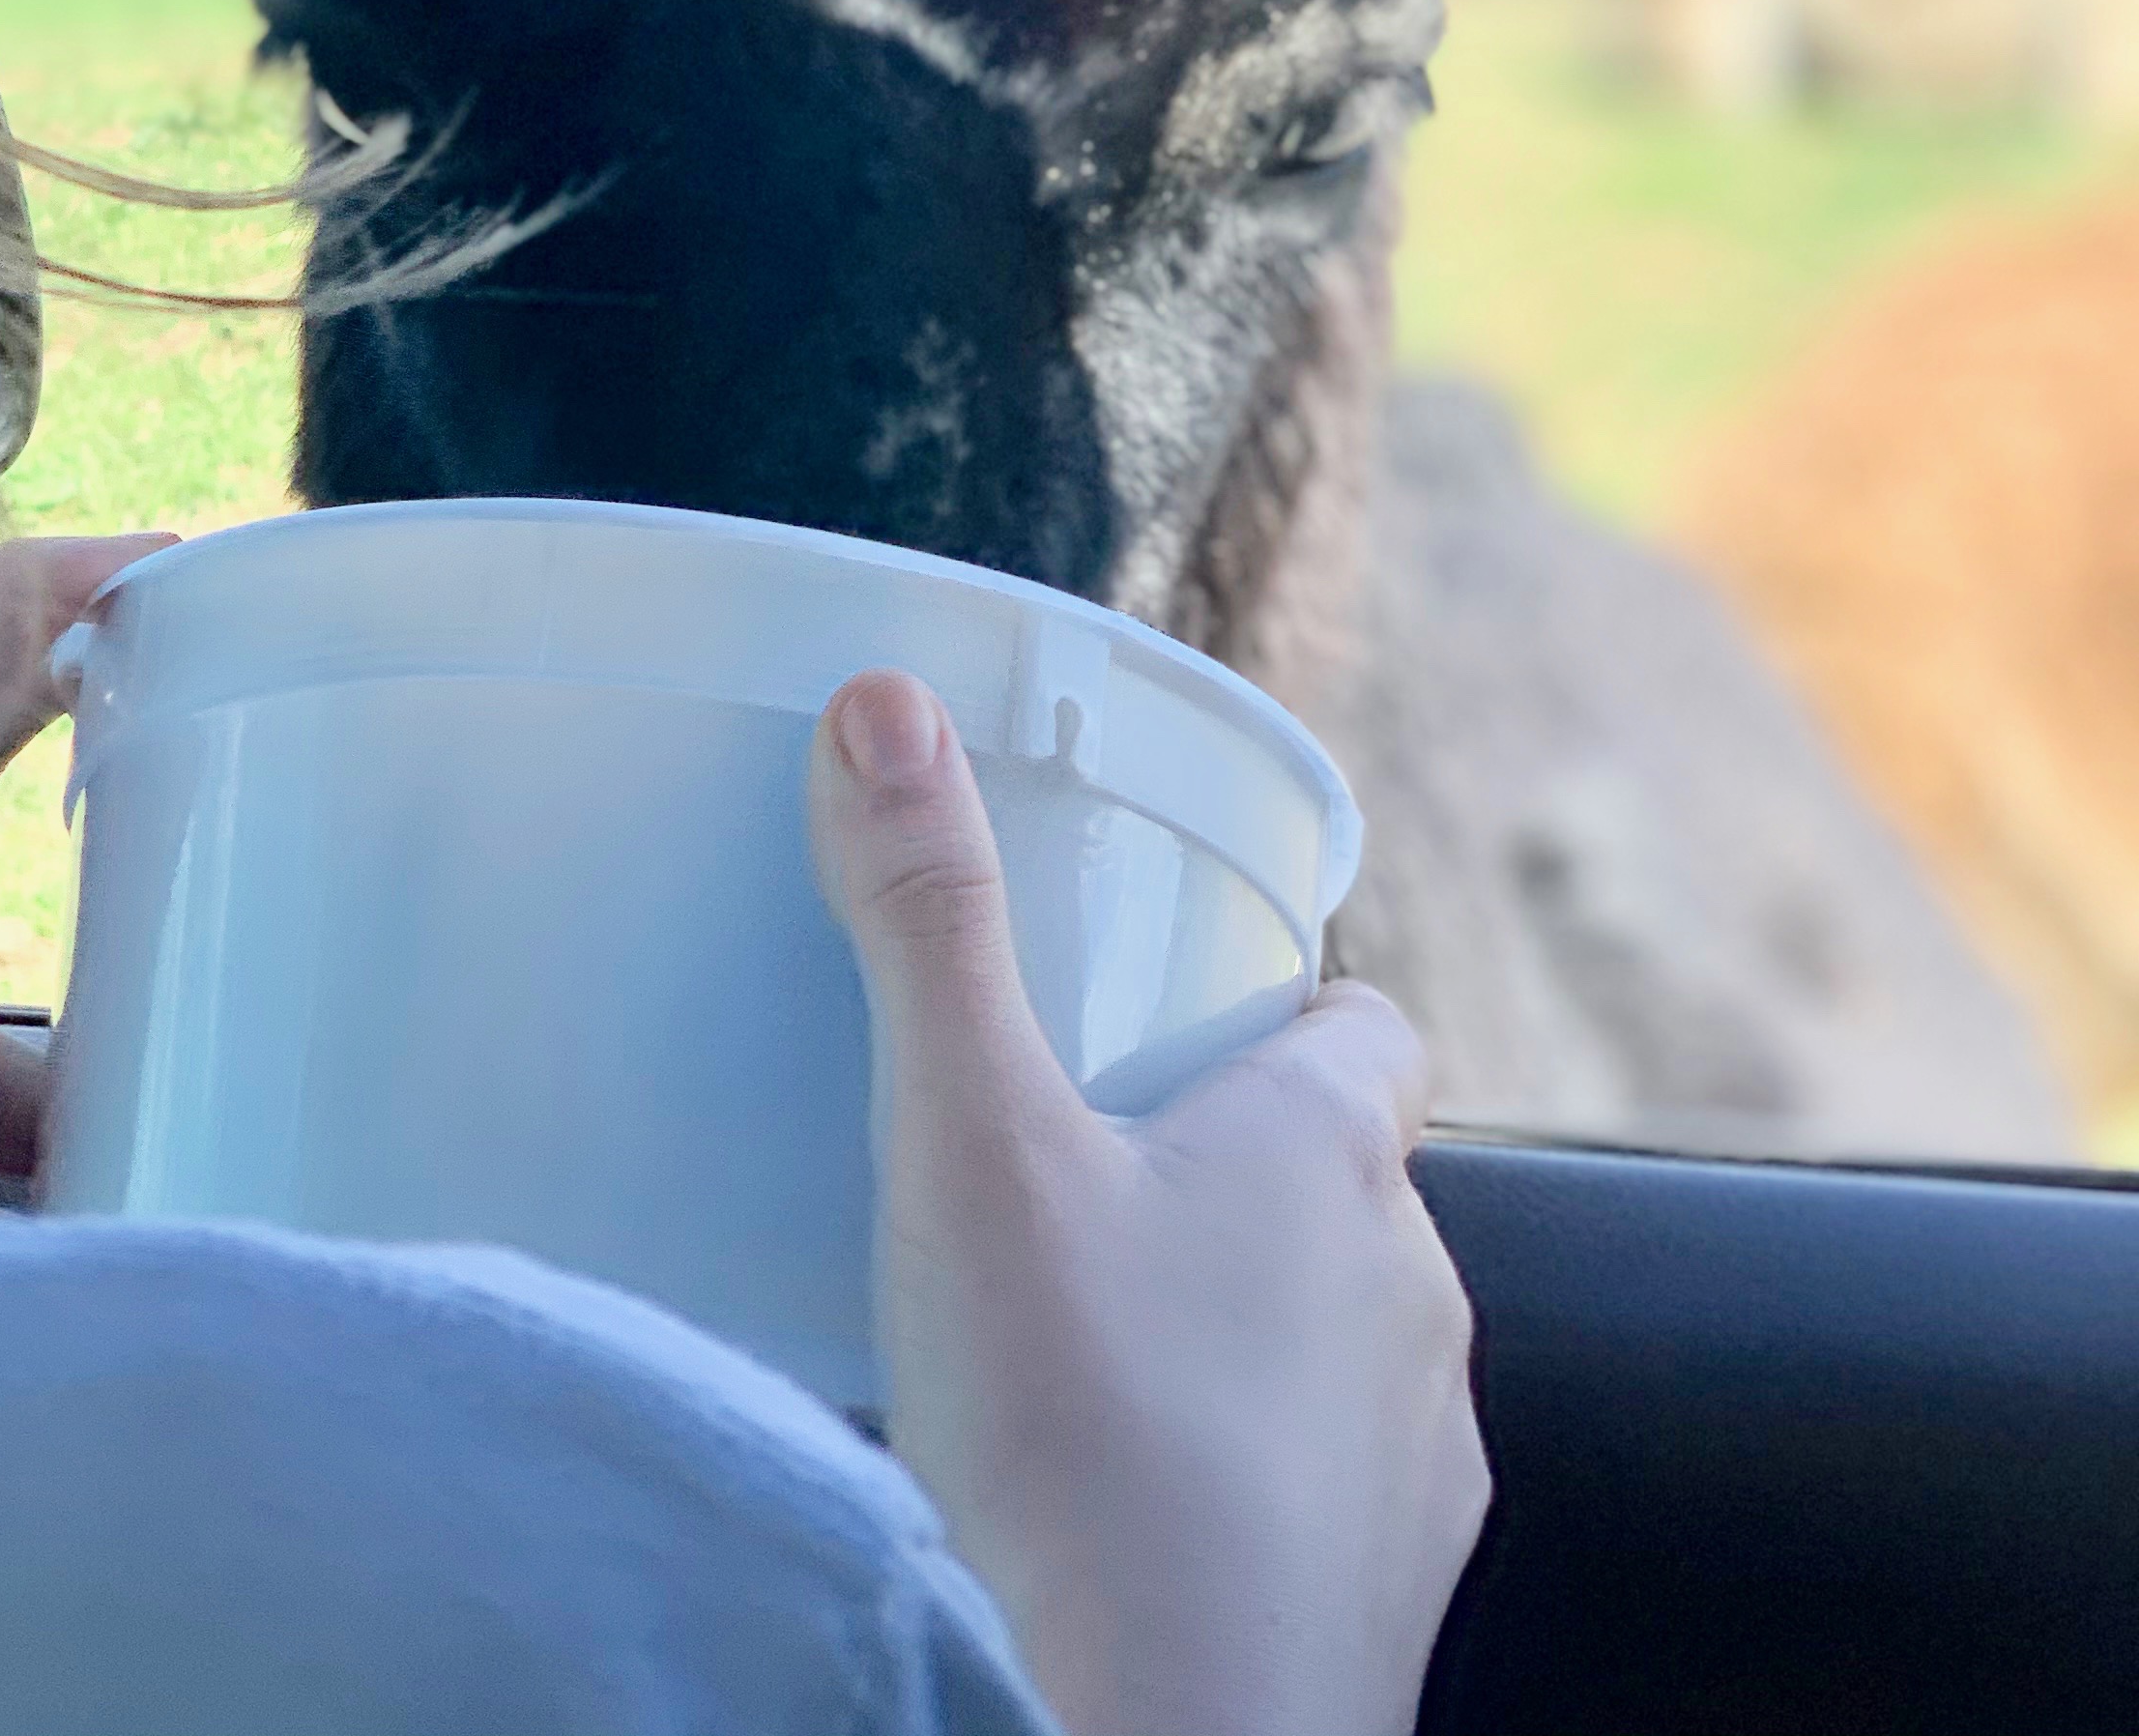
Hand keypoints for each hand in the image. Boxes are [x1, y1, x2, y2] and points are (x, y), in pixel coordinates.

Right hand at [810, 670, 1487, 1735]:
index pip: (1370, 1023)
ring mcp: (1422, 1459)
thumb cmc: (1083, 1439)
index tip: (1186, 1017)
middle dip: (1234, 1174)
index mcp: (1334, 1152)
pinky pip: (1329, 1497)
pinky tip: (1127, 1510)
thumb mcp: (969, 1143)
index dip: (1289, 1007)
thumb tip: (889, 707)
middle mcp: (1415, 1290)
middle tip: (1080, 1186)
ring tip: (1089, 1359)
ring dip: (1246, 1335)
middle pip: (1345, 1182)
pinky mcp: (1393, 1604)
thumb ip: (928, 924)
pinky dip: (1248, 1485)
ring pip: (1341, 1343)